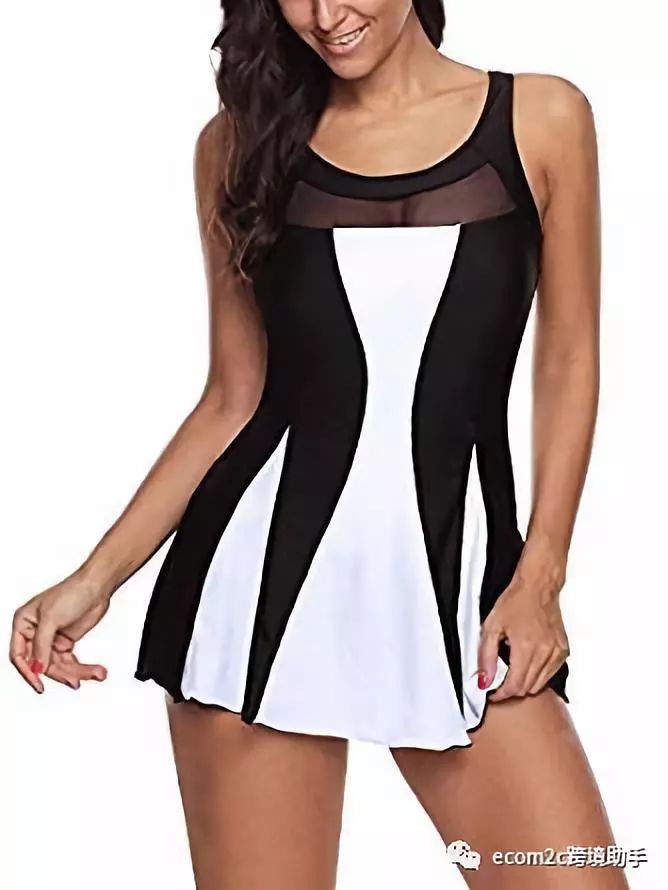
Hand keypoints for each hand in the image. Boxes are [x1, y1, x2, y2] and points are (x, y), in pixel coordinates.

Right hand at [10, 573, 110, 692]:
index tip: (38, 684)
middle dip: (61, 672)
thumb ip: (42, 645)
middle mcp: (36, 632)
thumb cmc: (72, 591)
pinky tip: (93, 671)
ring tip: (93, 673)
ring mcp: (51, 638)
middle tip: (74, 679)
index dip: (28, 671)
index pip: (19, 655)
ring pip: (58, 665)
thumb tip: (37, 667)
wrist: (97, 586)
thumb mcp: (51, 618)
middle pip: (42, 663)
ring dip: (76, 671)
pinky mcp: (66, 641)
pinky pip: (70, 661)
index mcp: (24, 623)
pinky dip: (82, 667)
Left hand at [477, 575, 569, 702]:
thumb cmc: (515, 601)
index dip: (501, 694)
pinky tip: (528, 662)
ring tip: (512, 671)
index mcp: (526, 648)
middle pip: (527, 688)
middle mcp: (545, 653)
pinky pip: (551, 673)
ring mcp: (557, 652)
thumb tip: (484, 681)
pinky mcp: (563, 650)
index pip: (514, 686)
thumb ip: (486, 657)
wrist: (538, 586)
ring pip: (540, 684)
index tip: (492, 693)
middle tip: (499, 682)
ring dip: (524, 684)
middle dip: (510, 690)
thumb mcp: (491, 627)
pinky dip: (538, 675)